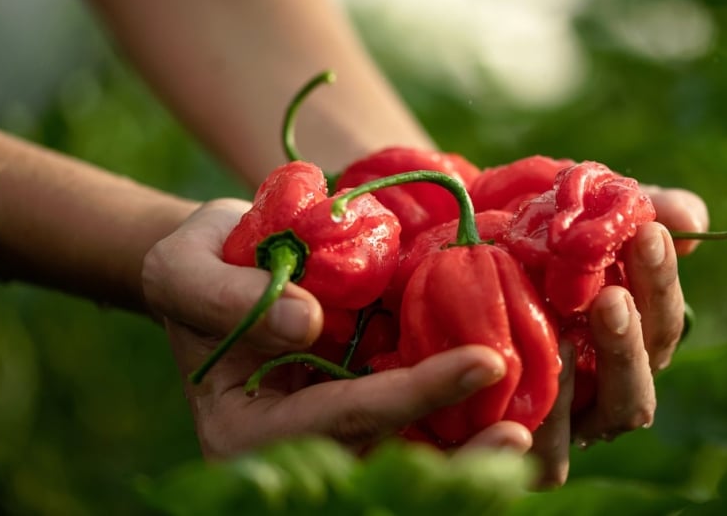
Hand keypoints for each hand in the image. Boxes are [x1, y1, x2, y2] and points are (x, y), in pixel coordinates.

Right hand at [142, 199, 531, 458]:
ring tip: (540, 419)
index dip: (411, 395)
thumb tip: (311, 322)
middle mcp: (298, 451)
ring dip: (474, 446)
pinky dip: (467, 415)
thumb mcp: (186, 266)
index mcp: (248, 434)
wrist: (221, 266)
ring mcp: (336, 437)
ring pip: (412, 459)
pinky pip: (422, 427)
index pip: (340, 420)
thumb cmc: (198, 263)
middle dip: (458, 455)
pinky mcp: (366, 413)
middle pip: (385, 463)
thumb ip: (230, 297)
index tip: (484, 361)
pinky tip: (521, 392)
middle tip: (526, 432)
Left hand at [530, 187, 708, 485]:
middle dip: (632, 340)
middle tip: (610, 297)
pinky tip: (524, 374)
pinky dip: (548, 423)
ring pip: (612, 418)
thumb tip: (692, 220)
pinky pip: (547, 454)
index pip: (661, 322)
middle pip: (642, 381)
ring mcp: (569, 422)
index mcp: (624, 342)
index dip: (660, 281)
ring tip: (570, 338)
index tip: (645, 233)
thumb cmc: (516, 237)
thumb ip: (627, 211)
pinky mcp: (522, 444)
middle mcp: (603, 389)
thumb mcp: (566, 214)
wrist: (441, 254)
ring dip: (601, 378)